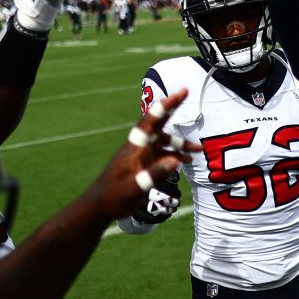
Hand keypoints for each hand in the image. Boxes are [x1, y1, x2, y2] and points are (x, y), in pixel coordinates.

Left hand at [84, 88, 200, 221]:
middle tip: (186, 91)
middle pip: (159, 124)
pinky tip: (186, 162)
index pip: (152, 122)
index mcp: (135, 148)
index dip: (166, 106)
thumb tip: (177, 161)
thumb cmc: (114, 197)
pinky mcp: (145, 165)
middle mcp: (140, 147)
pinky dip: (175, 157)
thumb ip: (155, 174)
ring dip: (180, 145)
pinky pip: (163, 156)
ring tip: (198, 151)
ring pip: (164, 143)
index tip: (180, 93)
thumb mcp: (135, 188)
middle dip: (172, 108)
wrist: (100, 206)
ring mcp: (142, 156)